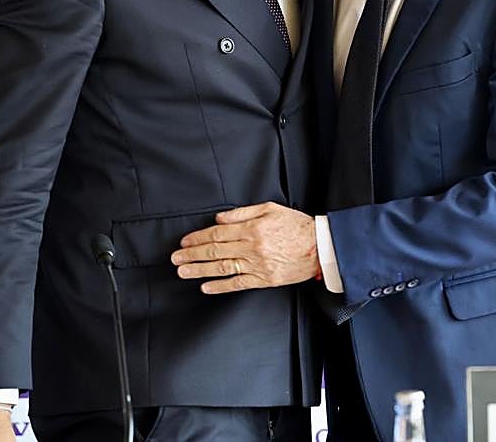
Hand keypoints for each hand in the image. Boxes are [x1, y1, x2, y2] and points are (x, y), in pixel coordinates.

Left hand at [171, 202, 318, 293]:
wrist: (320, 247)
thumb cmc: (296, 226)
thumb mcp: (270, 209)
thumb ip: (242, 213)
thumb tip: (219, 218)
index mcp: (252, 228)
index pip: (218, 233)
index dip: (198, 237)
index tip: (185, 241)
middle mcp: (252, 247)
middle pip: (216, 250)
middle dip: (193, 254)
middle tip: (175, 257)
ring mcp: (258, 265)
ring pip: (223, 268)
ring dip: (200, 270)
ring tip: (183, 271)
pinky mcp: (264, 279)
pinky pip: (238, 284)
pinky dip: (220, 286)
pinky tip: (206, 286)